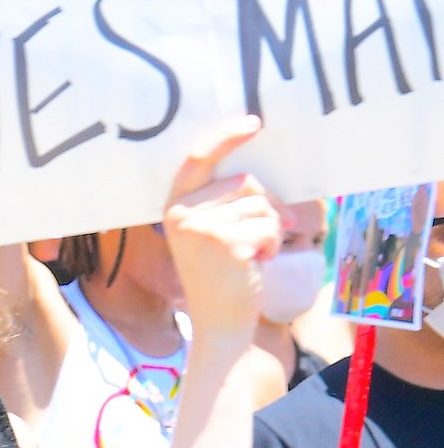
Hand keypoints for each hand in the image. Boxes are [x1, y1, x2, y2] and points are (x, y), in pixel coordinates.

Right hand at [161, 117, 285, 337]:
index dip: (226, 137)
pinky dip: (272, 244)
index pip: (199, 159)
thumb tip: (256, 175)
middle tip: (268, 231)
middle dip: (266, 203)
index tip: (253, 123)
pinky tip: (258, 263)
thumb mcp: (211, 233)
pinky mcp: (226, 245)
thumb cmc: (222, 277)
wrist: (219, 324)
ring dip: (270, 228)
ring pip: (259, 204)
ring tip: (255, 254)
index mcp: (175, 207)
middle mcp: (183, 215)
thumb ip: (222, 202)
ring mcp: (202, 230)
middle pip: (243, 181)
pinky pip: (268, 225)